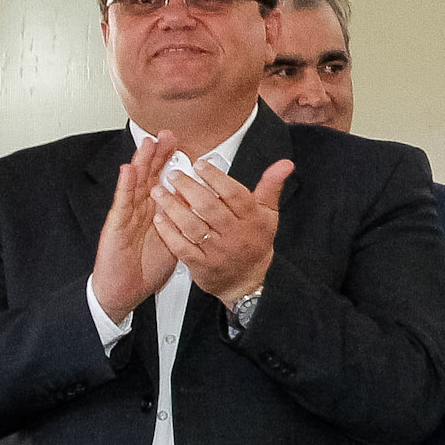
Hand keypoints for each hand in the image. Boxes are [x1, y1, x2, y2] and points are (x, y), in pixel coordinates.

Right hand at [91, 131, 181, 323]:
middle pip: (148, 177)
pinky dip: (125, 187)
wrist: (124, 290)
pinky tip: (128, 171)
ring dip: (140, 163)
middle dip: (156, 155)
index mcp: (155, 211)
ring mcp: (126, 217)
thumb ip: (187, 220)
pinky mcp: (116, 227)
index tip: (181, 143)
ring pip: (134, 185)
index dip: (170, 162)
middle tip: (166, 134)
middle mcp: (140, 210)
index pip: (163, 181)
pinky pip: (122, 205)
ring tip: (147, 143)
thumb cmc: (146, 266)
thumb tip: (206, 207)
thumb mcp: (176, 240)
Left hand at [150, 156, 289, 304]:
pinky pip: (181, 247)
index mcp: (252, 220)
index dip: (216, 177)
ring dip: (173, 207)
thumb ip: (272, 186)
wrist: (247, 280)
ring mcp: (217, 251)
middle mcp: (235, 235)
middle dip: (189, 188)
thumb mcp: (268, 214)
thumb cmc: (255, 242)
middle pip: (209, 207)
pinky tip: (159, 218)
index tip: (200, 164)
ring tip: (160, 192)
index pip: (234, 194)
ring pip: (192, 226)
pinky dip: (168, 232)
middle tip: (174, 174)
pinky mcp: (201, 265)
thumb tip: (285, 164)